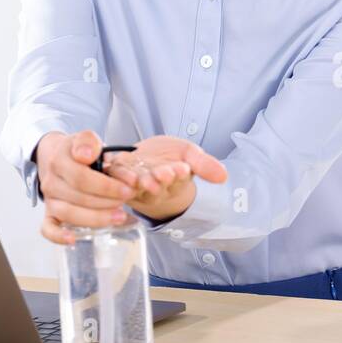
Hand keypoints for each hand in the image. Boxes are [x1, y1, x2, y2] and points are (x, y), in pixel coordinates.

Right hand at [35, 129, 134, 244]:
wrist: (57, 158)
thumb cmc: (78, 152)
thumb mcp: (86, 139)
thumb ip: (88, 141)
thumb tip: (87, 154)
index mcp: (59, 161)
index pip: (82, 177)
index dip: (106, 186)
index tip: (127, 189)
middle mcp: (51, 182)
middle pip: (79, 197)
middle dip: (107, 202)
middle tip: (127, 201)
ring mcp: (49, 200)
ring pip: (69, 214)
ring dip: (96, 218)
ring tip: (119, 216)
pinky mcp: (49, 214)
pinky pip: (48, 228)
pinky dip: (58, 236)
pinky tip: (73, 240)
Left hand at [102, 135, 227, 222]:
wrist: (146, 158)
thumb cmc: (170, 158)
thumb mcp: (190, 155)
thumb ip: (205, 164)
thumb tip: (224, 176)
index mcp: (175, 182)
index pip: (179, 180)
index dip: (179, 175)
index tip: (182, 169)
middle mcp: (155, 187)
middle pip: (158, 186)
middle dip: (160, 180)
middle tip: (162, 174)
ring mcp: (136, 184)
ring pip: (137, 186)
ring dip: (139, 182)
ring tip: (141, 178)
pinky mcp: (119, 177)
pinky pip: (117, 179)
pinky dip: (118, 176)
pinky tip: (120, 170)